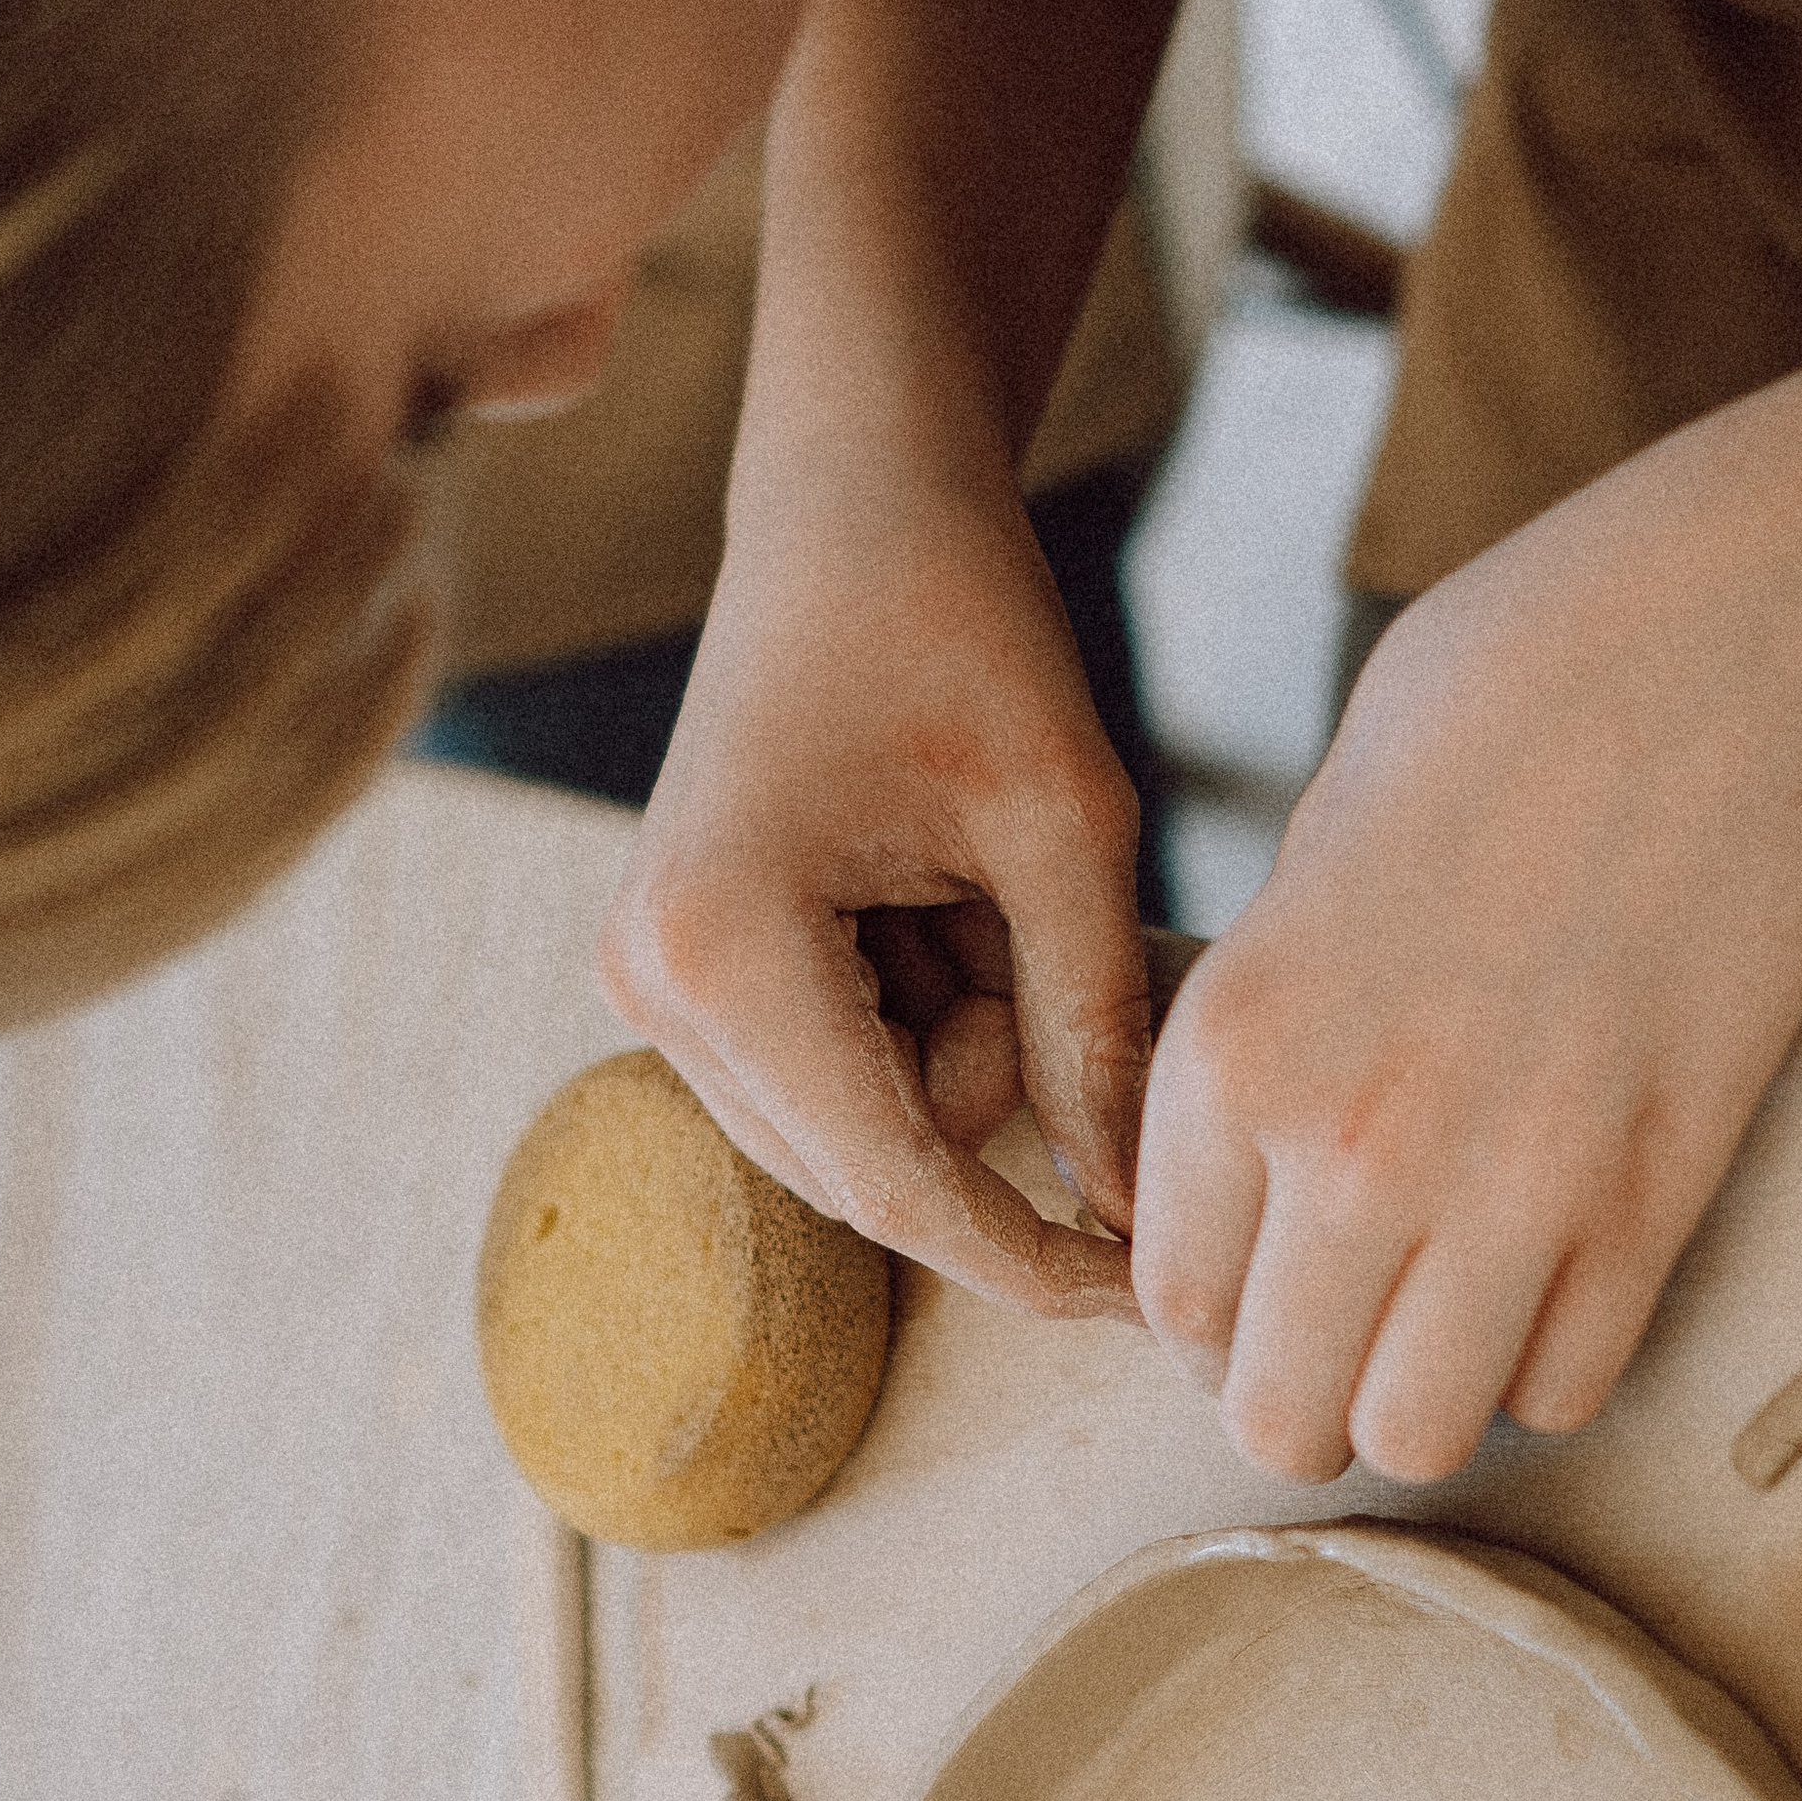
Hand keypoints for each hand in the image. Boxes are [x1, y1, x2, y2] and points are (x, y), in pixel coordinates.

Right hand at [596, 470, 1152, 1316]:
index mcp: (722, 948)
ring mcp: (655, 982)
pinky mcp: (685, 971)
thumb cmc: (961, 623)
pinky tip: (937, 887)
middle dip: (994, 1084)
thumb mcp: (1066, 822)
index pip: (893, 1182)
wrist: (851, 498)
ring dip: (962, 1039)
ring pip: (864, 1125)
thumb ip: (1095, 1027)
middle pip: (873, 1166)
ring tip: (980, 874)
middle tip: (1046, 921)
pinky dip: (923, 1010)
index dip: (1028, 1257)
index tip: (1148, 1302)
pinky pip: (839, 1068)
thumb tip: (1131, 1213)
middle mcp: (653, 986)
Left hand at [1131, 499, 1801, 1477]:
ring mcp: (1509, 1190)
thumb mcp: (1307, 863)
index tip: (1257, 1295)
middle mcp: (1349, 1147)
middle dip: (1302, 1392)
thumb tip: (1249, 1178)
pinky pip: (1569, 1387)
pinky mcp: (1653, 1201)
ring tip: (1449, 1316)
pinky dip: (1551, 1357)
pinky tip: (1555, 1270)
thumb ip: (1263, 1038)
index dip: (1213, 1322)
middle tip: (1347, 1331)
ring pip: (1420, 1436)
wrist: (1712, 667)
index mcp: (1232, 1050)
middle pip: (1279, 1414)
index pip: (1171, 1300)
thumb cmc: (1500, 723)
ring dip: (1424, 1396)